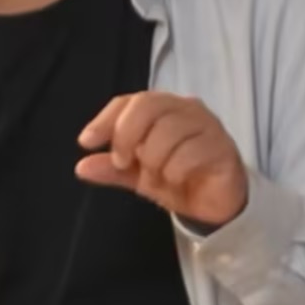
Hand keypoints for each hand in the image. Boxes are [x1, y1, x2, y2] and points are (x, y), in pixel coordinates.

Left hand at [76, 92, 247, 227]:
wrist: (216, 204)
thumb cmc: (178, 178)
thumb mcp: (138, 176)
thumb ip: (113, 169)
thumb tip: (81, 166)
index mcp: (164, 109)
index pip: (130, 101)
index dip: (106, 119)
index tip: (87, 142)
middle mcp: (186, 108)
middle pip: (148, 106)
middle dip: (127, 136)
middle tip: (124, 163)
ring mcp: (207, 125)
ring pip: (168, 130)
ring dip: (154, 160)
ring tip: (159, 176)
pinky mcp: (222, 146)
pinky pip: (190, 152)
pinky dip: (175, 171)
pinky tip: (178, 179)